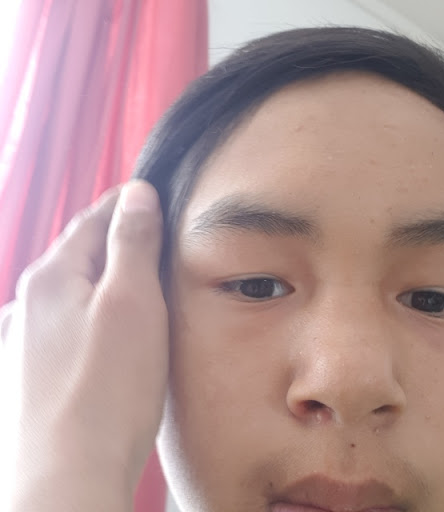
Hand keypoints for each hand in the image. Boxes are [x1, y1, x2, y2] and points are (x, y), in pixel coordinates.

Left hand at [0, 181, 168, 510]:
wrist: (67, 478)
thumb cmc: (107, 391)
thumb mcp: (133, 302)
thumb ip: (132, 242)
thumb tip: (137, 193)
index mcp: (53, 277)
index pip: (95, 218)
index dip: (128, 203)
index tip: (154, 193)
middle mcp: (30, 303)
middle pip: (82, 253)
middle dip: (118, 238)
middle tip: (156, 234)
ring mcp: (27, 338)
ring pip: (76, 289)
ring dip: (106, 276)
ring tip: (139, 278)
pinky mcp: (34, 371)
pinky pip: (70, 322)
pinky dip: (95, 311)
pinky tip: (110, 327)